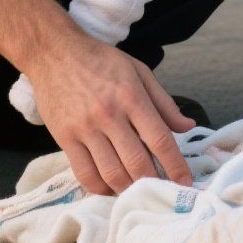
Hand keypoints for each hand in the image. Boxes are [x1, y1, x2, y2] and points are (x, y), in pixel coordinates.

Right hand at [26, 33, 193, 196]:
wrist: (54, 51)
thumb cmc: (100, 60)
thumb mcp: (138, 71)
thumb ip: (163, 101)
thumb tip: (188, 126)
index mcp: (131, 96)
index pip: (160, 139)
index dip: (176, 166)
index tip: (186, 183)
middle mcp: (109, 114)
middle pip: (138, 163)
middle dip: (155, 183)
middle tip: (163, 191)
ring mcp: (85, 128)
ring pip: (112, 174)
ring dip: (129, 190)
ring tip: (138, 191)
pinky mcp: (64, 138)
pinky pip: (85, 174)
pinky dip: (101, 188)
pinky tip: (111, 186)